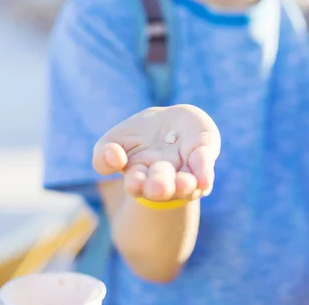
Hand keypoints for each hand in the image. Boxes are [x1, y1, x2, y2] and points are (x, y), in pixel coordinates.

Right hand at [93, 104, 220, 202]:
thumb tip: (114, 157)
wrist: (172, 122)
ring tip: (185, 184)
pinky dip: (204, 171)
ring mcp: (185, 169)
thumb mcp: (114, 141)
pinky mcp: (203, 155)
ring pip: (186, 181)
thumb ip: (104, 155)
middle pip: (161, 186)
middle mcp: (164, 178)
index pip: (137, 183)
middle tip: (159, 187)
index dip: (136, 183)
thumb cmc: (140, 136)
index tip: (134, 181)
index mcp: (140, 176)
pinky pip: (204, 165)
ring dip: (185, 184)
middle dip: (160, 186)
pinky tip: (204, 180)